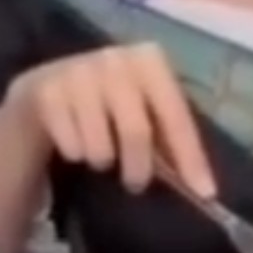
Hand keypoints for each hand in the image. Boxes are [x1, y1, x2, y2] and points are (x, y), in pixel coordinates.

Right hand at [9, 43, 214, 196]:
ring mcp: (78, 73)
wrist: (54, 84)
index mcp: (149, 60)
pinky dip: (76, 154)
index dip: (190, 157)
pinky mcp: (47, 92)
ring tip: (100, 153)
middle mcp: (114, 59)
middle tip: (136, 183)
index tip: (205, 193)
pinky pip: (71, 147)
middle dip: (139, 167)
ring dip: (102, 160)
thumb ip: (170, 138)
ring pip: (100, 146)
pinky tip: (74, 141)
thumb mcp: (145, 108)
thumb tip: (202, 187)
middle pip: (136, 131)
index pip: (175, 115)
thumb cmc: (114, 100)